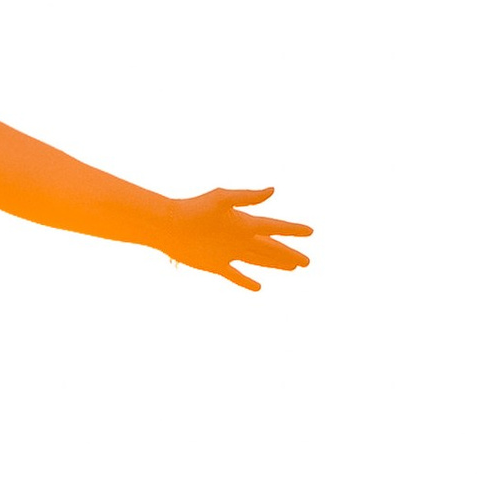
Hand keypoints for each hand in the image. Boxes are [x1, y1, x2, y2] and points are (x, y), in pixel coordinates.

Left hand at [158, 187, 311, 291]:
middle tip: (307, 261)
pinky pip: (236, 275)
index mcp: (244, 223)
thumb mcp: (221, 199)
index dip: (292, 230)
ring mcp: (230, 252)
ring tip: (292, 268)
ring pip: (259, 261)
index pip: (274, 227)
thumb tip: (272, 191)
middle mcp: (240, 238)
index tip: (310, 231)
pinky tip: (258, 287)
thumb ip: (247, 197)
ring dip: (276, 265)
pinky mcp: (217, 265)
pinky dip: (247, 282)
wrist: (168, 226)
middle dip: (289, 254)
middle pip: (270, 248)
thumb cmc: (193, 209)